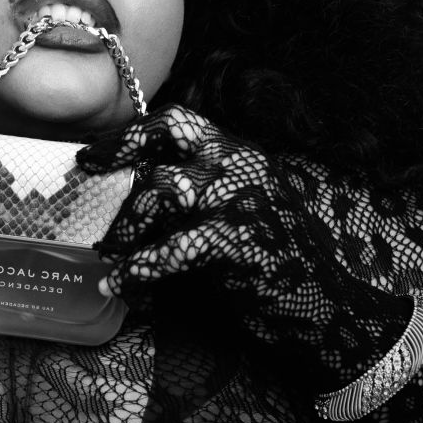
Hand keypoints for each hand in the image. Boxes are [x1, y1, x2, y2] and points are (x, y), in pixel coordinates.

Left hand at [79, 104, 311, 297]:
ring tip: (108, 250)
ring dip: (126, 222)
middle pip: (166, 138)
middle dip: (119, 151)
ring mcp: (238, 200)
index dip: (131, 133)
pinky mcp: (238, 242)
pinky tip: (119, 285)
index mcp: (237, 154)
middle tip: (86, 174)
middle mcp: (237, 165)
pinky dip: (138, 268)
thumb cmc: (280, 257)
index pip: (179, 122)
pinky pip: (173, 249)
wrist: (336, 299)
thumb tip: (136, 200)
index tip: (94, 151)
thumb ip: (199, 195)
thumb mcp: (240, 209)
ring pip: (161, 189)